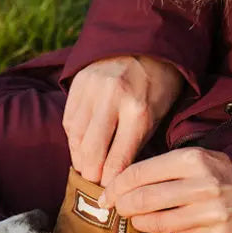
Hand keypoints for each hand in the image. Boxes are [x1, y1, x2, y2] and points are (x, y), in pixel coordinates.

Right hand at [63, 55, 184, 186]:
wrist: (143, 39)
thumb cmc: (159, 81)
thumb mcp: (161, 110)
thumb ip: (141, 139)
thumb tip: (122, 173)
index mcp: (139, 109)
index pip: (119, 157)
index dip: (112, 180)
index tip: (110, 193)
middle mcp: (112, 99)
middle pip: (93, 150)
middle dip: (92, 173)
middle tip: (94, 185)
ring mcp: (91, 90)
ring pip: (77, 137)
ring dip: (79, 157)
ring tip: (86, 168)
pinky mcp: (77, 84)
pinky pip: (69, 120)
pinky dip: (73, 138)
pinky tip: (80, 147)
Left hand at [101, 148, 231, 232]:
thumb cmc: (220, 173)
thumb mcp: (195, 159)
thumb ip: (161, 169)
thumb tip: (120, 186)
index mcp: (193, 159)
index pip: (139, 173)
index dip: (116, 186)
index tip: (106, 195)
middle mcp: (203, 184)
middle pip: (144, 199)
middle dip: (123, 206)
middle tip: (118, 208)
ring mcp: (211, 212)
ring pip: (157, 222)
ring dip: (141, 222)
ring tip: (140, 218)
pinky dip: (173, 232)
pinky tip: (179, 224)